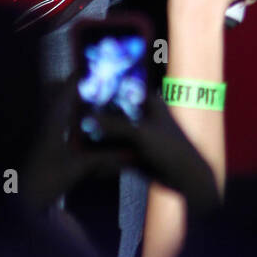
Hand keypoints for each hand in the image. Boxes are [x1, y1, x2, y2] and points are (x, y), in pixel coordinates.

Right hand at [23, 80, 218, 216]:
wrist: (185, 178)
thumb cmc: (171, 148)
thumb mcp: (141, 133)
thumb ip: (115, 124)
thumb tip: (88, 118)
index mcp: (149, 100)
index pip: (122, 86)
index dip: (104, 82)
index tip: (82, 79)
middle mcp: (142, 113)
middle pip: (114, 108)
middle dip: (96, 108)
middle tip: (71, 106)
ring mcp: (137, 132)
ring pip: (113, 127)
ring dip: (98, 129)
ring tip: (73, 125)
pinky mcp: (134, 150)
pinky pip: (114, 145)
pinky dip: (102, 145)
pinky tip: (83, 145)